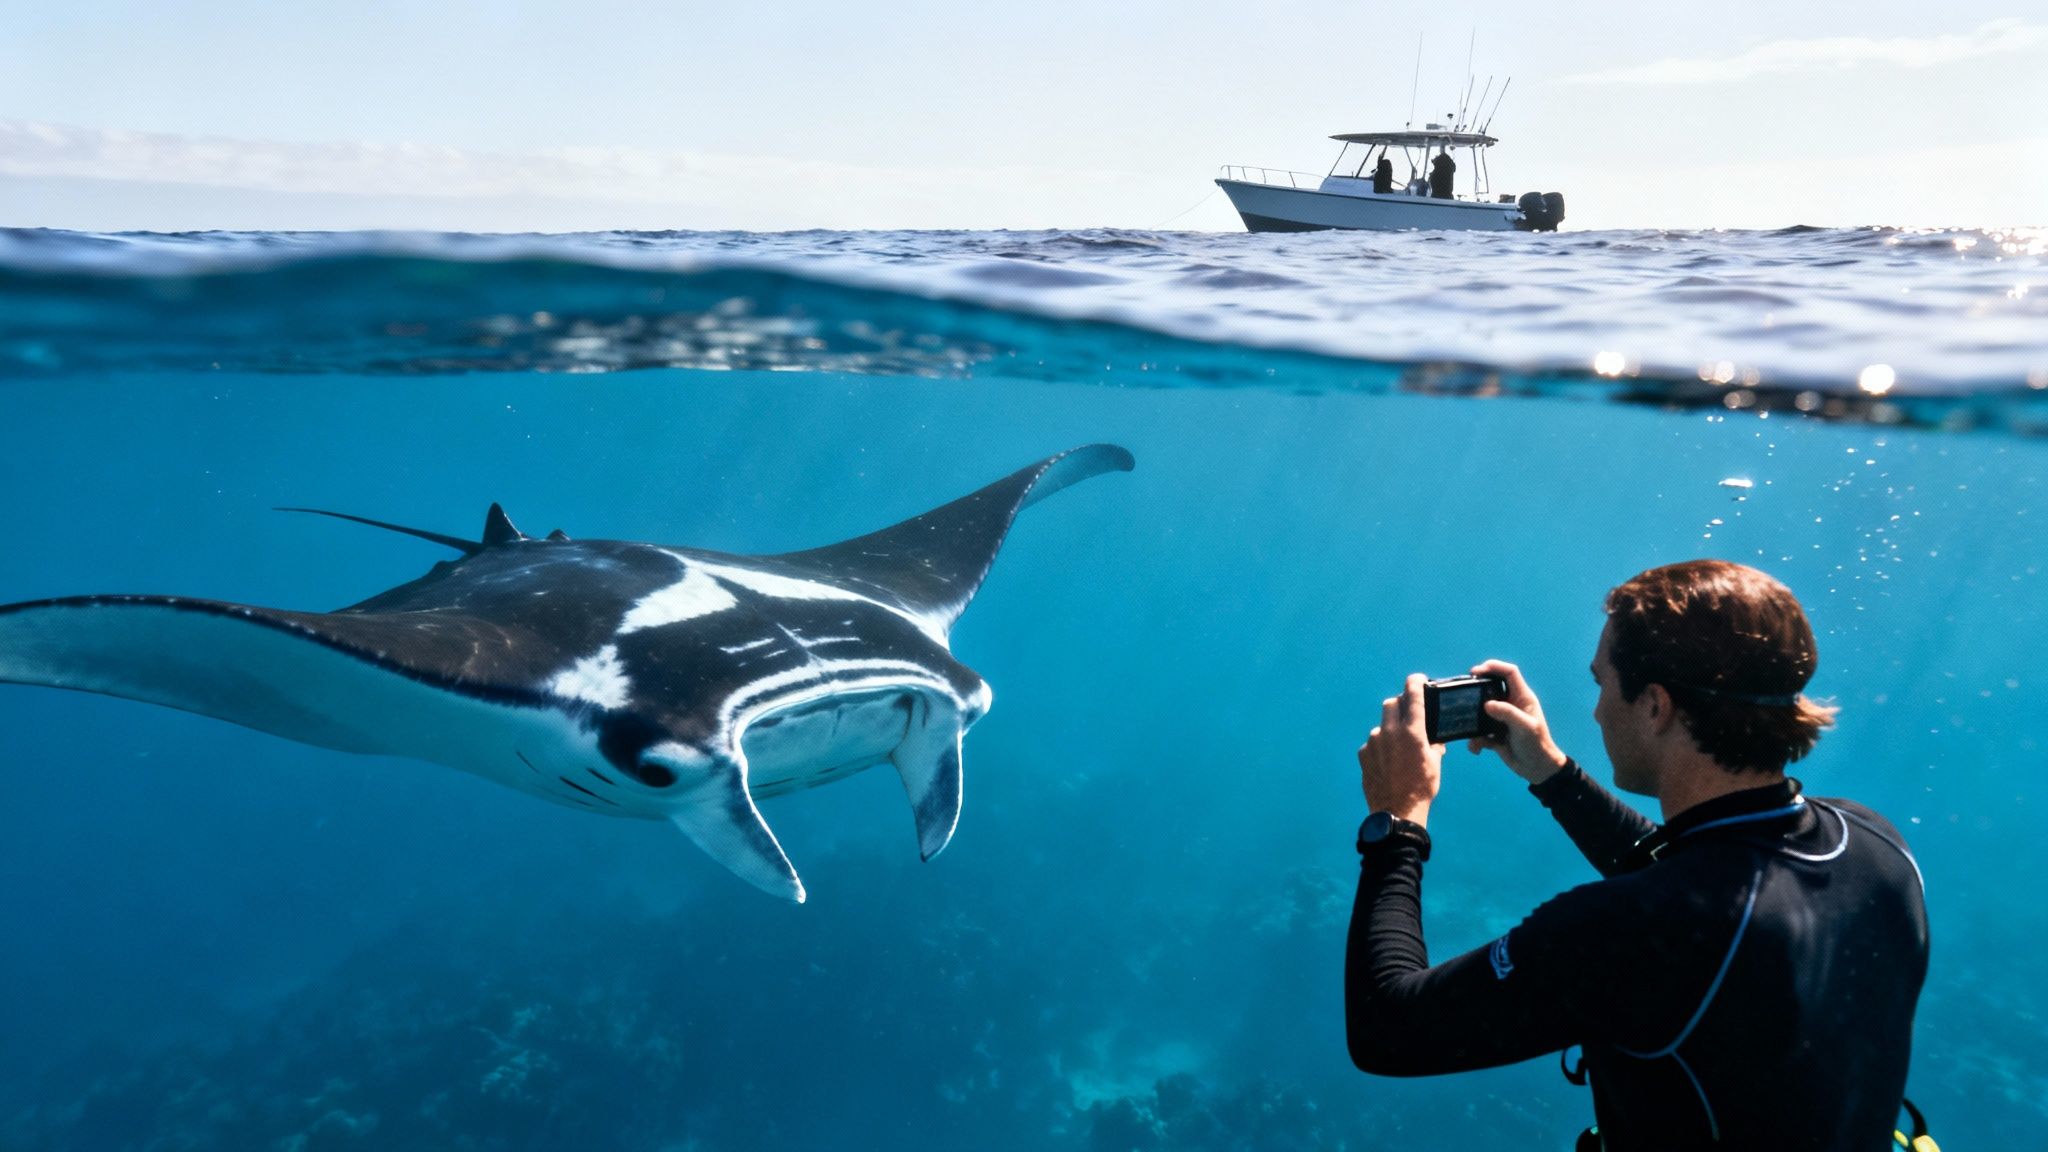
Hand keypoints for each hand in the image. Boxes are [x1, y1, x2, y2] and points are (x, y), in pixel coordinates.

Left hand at [1356, 673, 1440, 824]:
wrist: (1397, 811)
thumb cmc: (1421, 788)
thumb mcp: (1435, 763)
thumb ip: (1434, 745)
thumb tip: (1435, 738)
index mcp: (1412, 731)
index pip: (1413, 695)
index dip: (1415, 682)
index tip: (1417, 679)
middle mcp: (1390, 731)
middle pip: (1391, 703)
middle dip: (1400, 705)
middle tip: (1408, 715)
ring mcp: (1374, 742)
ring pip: (1382, 725)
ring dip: (1390, 729)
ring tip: (1399, 749)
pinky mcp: (1363, 753)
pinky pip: (1373, 743)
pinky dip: (1381, 746)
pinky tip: (1388, 762)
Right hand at [1464, 659, 1569, 783]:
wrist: (1538, 770)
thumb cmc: (1537, 745)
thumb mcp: (1525, 727)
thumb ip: (1507, 713)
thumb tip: (1486, 704)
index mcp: (1522, 698)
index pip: (1509, 673)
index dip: (1494, 667)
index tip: (1476, 671)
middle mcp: (1511, 705)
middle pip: (1490, 688)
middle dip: (1476, 690)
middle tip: (1464, 693)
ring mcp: (1502, 720)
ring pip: (1481, 712)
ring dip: (1473, 720)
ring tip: (1467, 727)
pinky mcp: (1495, 734)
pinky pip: (1480, 732)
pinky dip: (1476, 740)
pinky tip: (1478, 749)